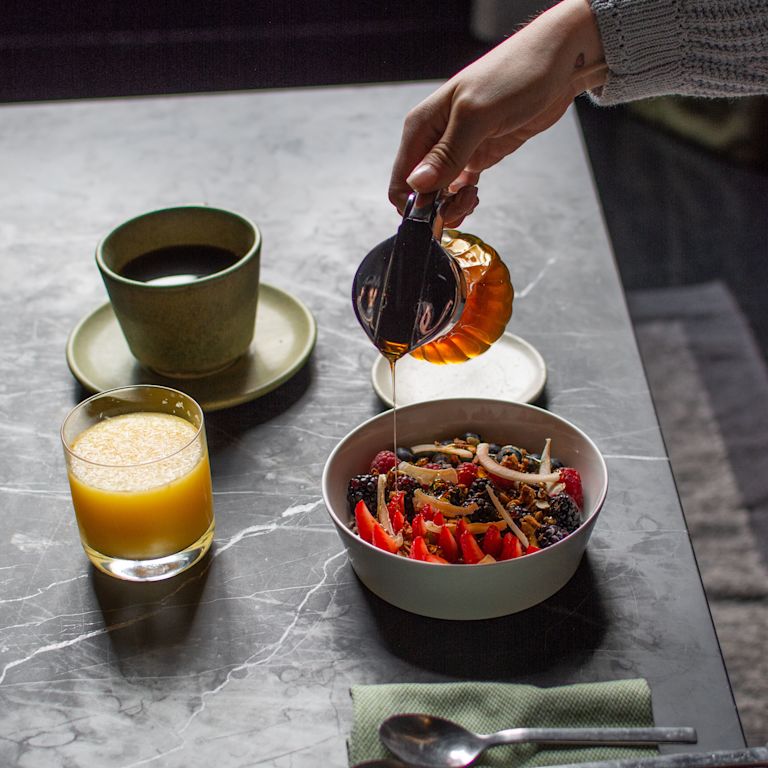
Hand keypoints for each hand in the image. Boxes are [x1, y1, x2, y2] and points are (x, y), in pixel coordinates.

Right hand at [388, 0, 605, 226]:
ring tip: (472, 196)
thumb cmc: (516, 73)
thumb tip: (416, 184)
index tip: (440, 208)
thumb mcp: (477, 115)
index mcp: (422, 125)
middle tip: (463, 201)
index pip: (401, 179)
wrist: (557, 61)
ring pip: (440, 192)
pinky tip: (476, 193)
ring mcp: (457, 148)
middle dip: (437, 207)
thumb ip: (446, 154)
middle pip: (419, 190)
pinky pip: (459, 186)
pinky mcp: (478, 154)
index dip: (415, 202)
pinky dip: (465, 197)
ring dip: (453, 204)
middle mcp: (435, 138)